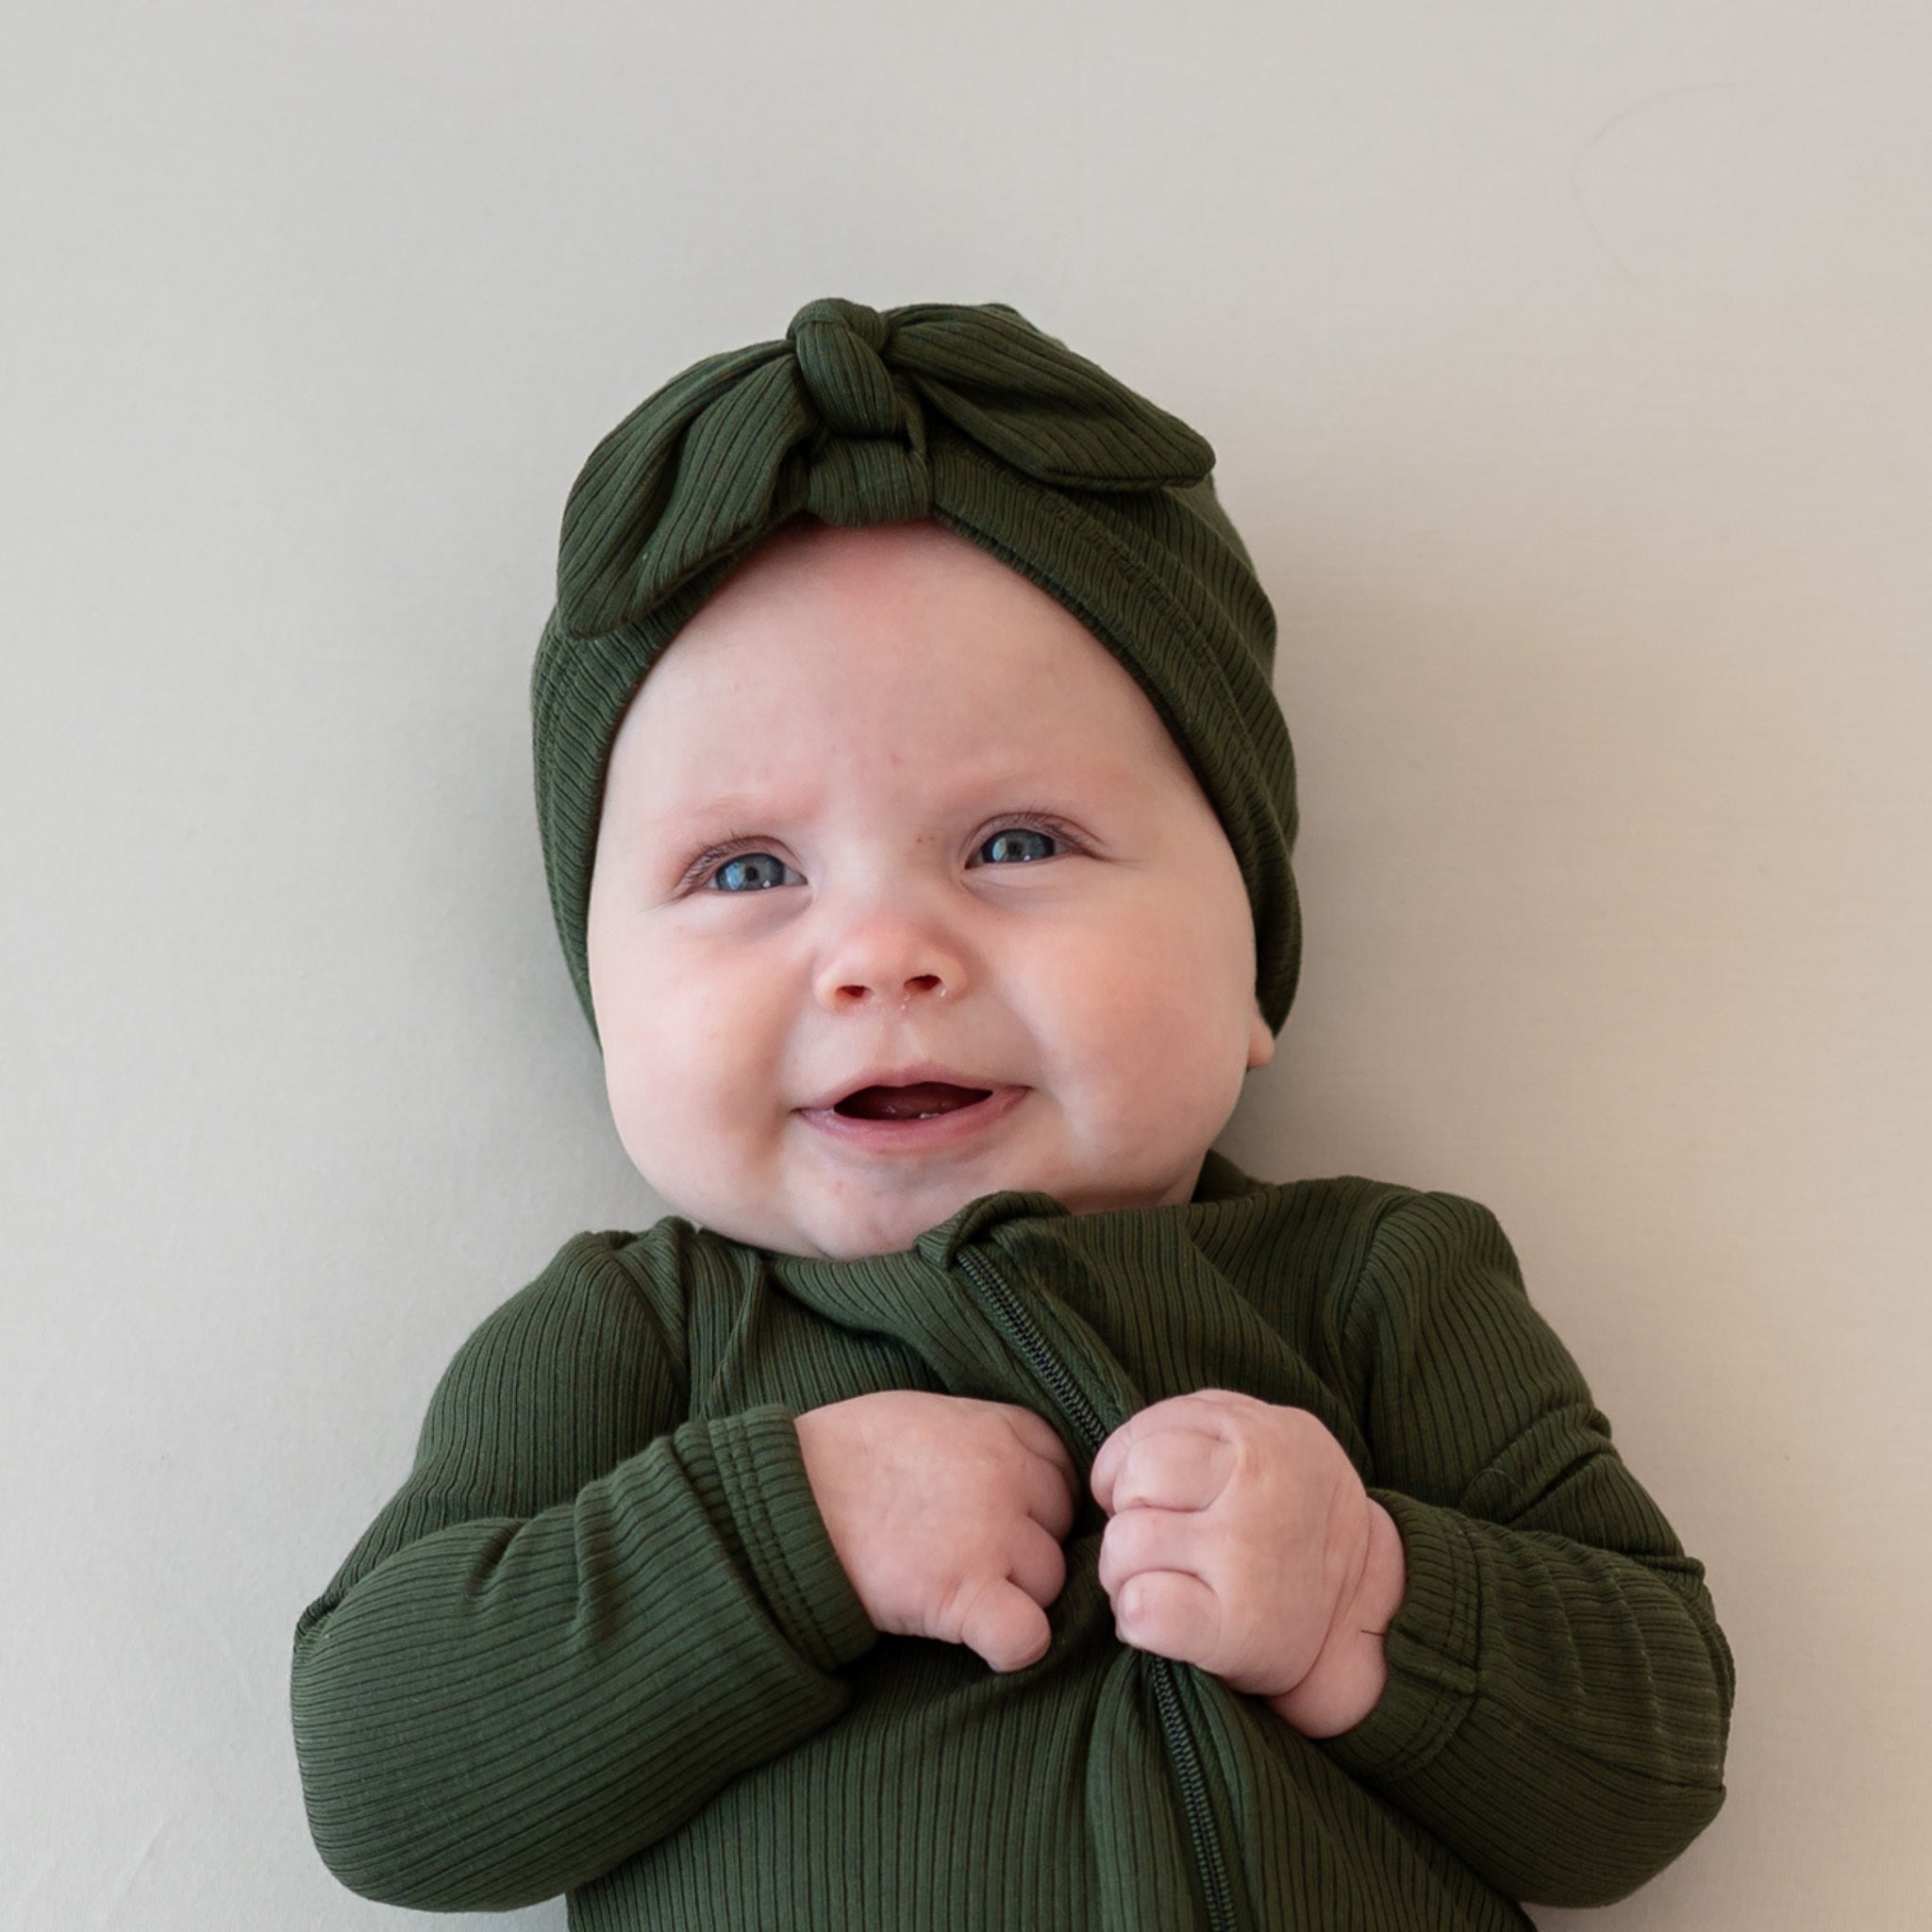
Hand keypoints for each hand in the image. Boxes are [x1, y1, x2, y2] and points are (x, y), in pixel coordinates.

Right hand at [794, 1391, 1077, 1672]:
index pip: (1063, 1474)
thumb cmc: (845, 1455)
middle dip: (1025, 1549)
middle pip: (1059, 1530)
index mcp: (1000, 1428)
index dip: (1036, 1503)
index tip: (1001, 1517)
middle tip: (969, 1557)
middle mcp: (1007, 1476)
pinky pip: (1027, 1636)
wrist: (784, 1499)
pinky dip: (1011, 1646)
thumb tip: (1016, 1473)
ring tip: (954, 1589)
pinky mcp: (963, 1592)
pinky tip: (980, 1638)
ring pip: (1048, 1583)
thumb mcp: (926, 1418)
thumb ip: (983, 1440)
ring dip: (1014, 1595)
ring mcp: (990, 1534)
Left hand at [1090, 1389, 1405, 1736]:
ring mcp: (1244, 1559)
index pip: (1146, 1438)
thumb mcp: (1267, 1436)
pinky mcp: (1235, 1627)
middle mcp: (1254, 1492)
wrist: (1361, 1605)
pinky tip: (1159, 1615)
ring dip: (1122, 1569)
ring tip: (1156, 1578)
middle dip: (1125, 1514)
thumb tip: (1113, 1467)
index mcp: (1258, 1437)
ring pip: (1127, 1543)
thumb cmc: (1291, 1513)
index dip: (1125, 1469)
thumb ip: (1198, 1424)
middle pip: (1133, 1484)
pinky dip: (1135, 1616)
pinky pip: (1144, 1610)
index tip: (1146, 1497)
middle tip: (1152, 1540)